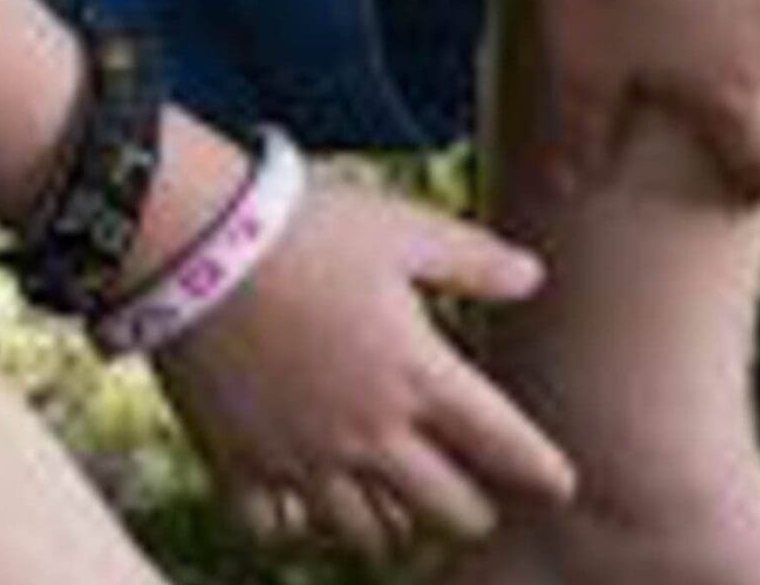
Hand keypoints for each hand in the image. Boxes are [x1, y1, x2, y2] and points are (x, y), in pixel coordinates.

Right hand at [145, 163, 576, 561]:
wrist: (197, 239)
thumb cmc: (306, 225)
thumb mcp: (401, 229)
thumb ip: (472, 259)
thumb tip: (535, 276)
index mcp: (417, 377)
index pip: (503, 445)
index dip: (541, 468)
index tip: (562, 483)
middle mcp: (369, 435)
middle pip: (447, 511)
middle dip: (471, 510)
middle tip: (475, 500)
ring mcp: (303, 460)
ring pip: (369, 535)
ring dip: (391, 525)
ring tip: (396, 506)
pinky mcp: (241, 464)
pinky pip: (277, 528)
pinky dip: (294, 524)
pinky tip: (300, 504)